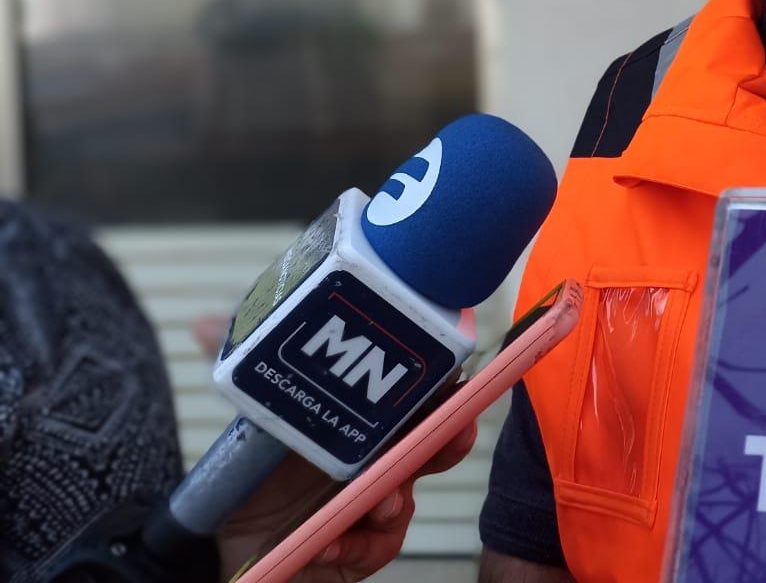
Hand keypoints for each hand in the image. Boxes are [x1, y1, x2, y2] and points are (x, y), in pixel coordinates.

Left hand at [191, 313, 477, 581]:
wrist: (221, 540)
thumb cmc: (256, 474)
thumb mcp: (255, 419)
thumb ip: (249, 378)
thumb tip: (202, 324)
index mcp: (368, 422)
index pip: (419, 400)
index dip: (445, 387)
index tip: (455, 375)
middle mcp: (380, 460)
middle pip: (433, 445)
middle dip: (451, 436)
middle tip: (452, 431)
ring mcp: (374, 504)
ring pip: (406, 498)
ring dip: (397, 498)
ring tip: (379, 501)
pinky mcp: (363, 548)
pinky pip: (377, 547)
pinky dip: (357, 544)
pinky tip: (330, 541)